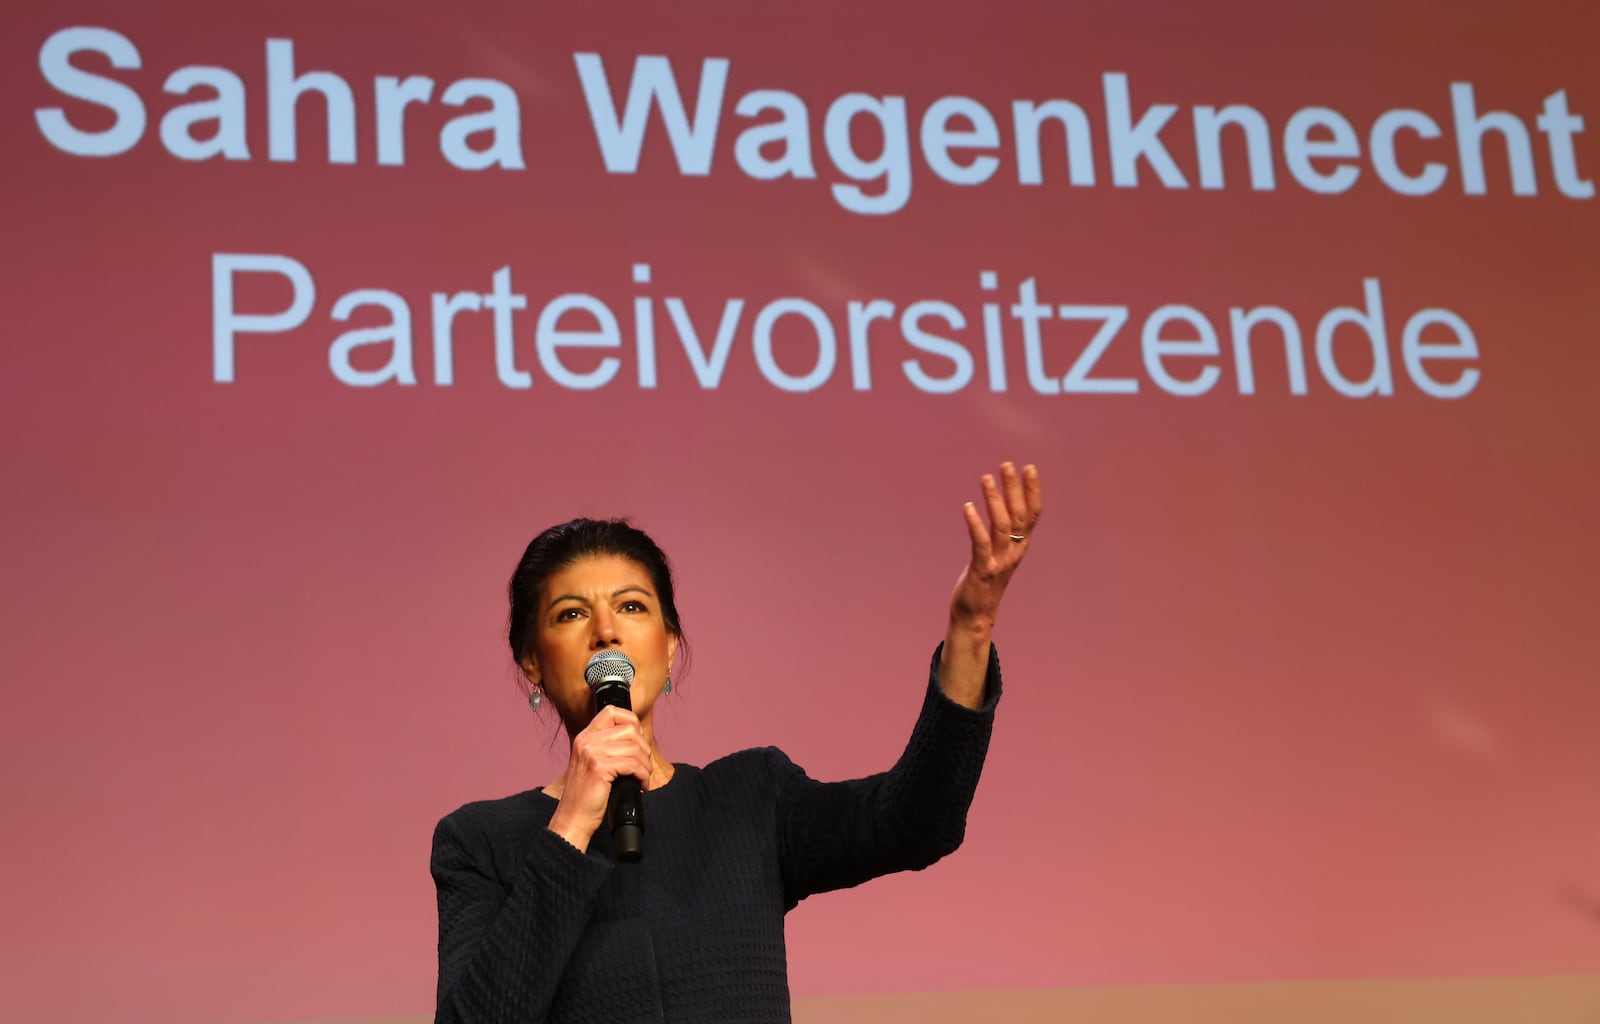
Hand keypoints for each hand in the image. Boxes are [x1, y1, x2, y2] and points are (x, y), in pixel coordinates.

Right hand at [546, 705, 653, 852]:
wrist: (572, 819)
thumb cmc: (586, 795)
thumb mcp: (592, 763)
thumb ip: (607, 747)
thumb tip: (638, 738)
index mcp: (584, 737)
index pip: (612, 711)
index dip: (631, 722)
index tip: (638, 741)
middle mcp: (586, 741)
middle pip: (629, 729)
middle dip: (643, 748)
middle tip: (643, 766)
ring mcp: (592, 753)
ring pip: (635, 748)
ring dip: (645, 765)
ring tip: (642, 778)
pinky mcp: (599, 768)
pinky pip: (633, 764)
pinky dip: (643, 775)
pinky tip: (640, 785)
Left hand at [950, 461, 1041, 629]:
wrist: (976, 614)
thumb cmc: (986, 580)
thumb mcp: (1000, 553)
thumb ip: (1004, 532)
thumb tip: (1002, 504)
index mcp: (1021, 546)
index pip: (1033, 514)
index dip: (1033, 491)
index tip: (1030, 467)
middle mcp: (1015, 552)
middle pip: (1019, 515)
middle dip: (1014, 488)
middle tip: (1007, 465)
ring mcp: (1000, 561)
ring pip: (1002, 526)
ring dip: (994, 500)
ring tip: (986, 478)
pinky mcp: (983, 571)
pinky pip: (980, 544)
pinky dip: (975, 524)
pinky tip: (967, 507)